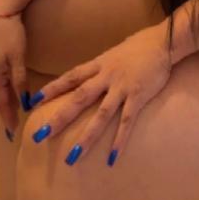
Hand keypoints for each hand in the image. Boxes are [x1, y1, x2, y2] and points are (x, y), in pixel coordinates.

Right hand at [0, 11, 28, 135]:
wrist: (0, 10)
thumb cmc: (10, 34)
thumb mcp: (17, 58)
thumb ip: (19, 80)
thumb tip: (23, 102)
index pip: (2, 103)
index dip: (8, 118)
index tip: (13, 133)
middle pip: (0, 97)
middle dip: (7, 112)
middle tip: (14, 127)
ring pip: (0, 88)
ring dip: (7, 101)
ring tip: (15, 112)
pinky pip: (1, 79)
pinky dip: (6, 89)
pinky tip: (13, 90)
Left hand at [28, 25, 171, 162]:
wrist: (164, 42)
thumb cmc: (140, 46)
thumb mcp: (114, 53)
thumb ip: (101, 66)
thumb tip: (89, 75)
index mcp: (99, 65)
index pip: (70, 78)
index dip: (52, 89)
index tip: (34, 101)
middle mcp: (106, 77)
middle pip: (78, 99)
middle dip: (59, 118)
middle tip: (40, 135)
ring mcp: (122, 88)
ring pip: (100, 115)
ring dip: (86, 137)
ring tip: (72, 157)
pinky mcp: (139, 96)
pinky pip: (127, 121)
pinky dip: (119, 139)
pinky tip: (112, 157)